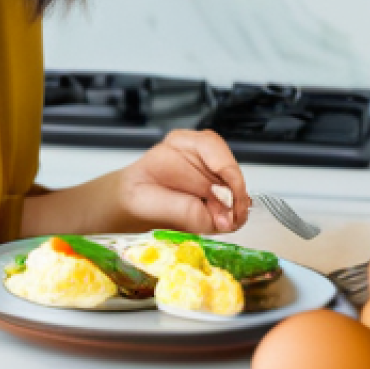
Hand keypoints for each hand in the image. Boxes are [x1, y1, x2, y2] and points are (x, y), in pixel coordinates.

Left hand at [20, 128, 249, 239]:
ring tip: (218, 225)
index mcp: (180, 143)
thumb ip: (179, 208)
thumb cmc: (135, 193)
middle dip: (232, 201)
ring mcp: (211, 172)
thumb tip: (214, 219)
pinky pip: (233, 204)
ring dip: (232, 212)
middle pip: (231, 173)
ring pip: (236, 191)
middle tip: (225, 223)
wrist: (132, 203)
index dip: (227, 175)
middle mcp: (200, 154)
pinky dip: (229, 218)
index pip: (214, 147)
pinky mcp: (217, 191)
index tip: (229, 202)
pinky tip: (217, 225)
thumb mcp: (146, 200)